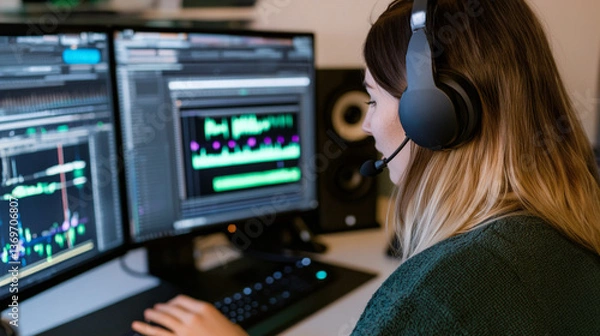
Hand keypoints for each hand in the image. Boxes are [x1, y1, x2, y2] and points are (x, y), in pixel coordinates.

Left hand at [131, 295, 247, 335]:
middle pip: (171, 308)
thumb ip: (209, 317)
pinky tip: (139, 328)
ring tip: (146, 316)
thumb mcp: (223, 321)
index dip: (172, 301)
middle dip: (161, 308)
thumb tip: (202, 318)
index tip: (169, 304)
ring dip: (152, 316)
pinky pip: (159, 334)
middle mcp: (192, 317)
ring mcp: (184, 330)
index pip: (182, 300)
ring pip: (163, 320)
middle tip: (154, 309)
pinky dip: (147, 330)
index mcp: (203, 308)